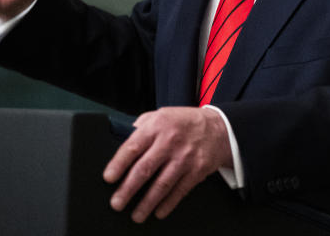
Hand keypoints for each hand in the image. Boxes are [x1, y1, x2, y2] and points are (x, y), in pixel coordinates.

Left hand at [103, 106, 232, 221]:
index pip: (133, 147)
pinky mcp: (197, 170)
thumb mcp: (163, 114)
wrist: (220, 128)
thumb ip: (143, 125)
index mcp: (158, 126)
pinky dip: (168, 204)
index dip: (119, 164)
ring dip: (147, 203)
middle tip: (117, 203)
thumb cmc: (186, 122)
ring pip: (162, 184)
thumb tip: (124, 138)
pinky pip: (180, 191)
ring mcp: (185, 157)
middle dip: (128, 189)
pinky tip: (158, 212)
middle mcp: (170, 142)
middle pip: (145, 169)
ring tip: (136, 215)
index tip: (108, 178)